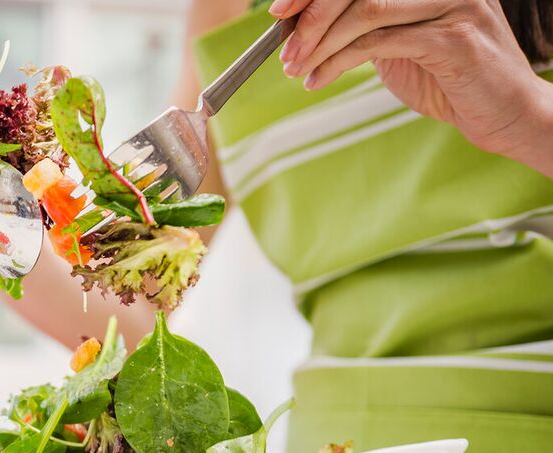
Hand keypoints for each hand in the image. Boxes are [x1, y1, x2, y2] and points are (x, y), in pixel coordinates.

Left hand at [271, 0, 552, 165]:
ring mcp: (453, 4)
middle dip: (311, 16)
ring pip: (366, 12)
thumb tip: (300, 24)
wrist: (500, 115)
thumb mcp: (395, 45)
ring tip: (298, 70)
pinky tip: (319, 81)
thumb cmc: (446, 79)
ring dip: (320, 44)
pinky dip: (339, 63)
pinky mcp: (453, 39)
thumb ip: (360, 27)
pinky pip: (380, 42)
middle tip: (284, 48)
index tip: (279, 10)